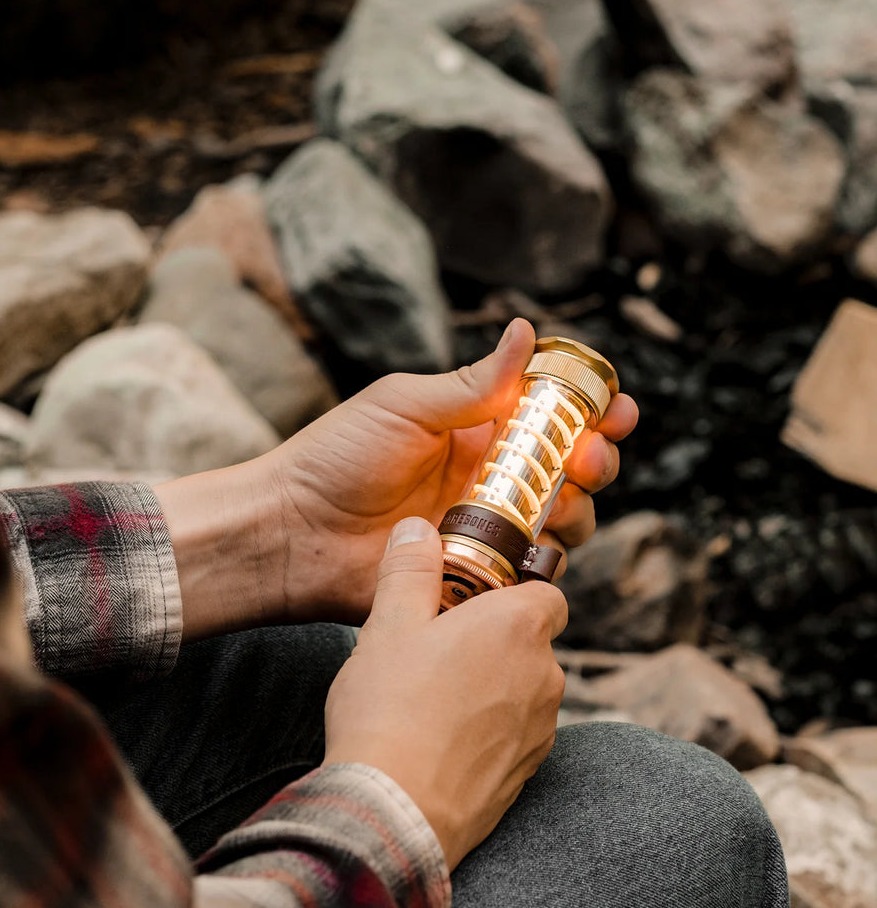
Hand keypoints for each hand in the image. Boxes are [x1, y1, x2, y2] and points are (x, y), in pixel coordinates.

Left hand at [269, 319, 638, 623]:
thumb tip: (527, 333)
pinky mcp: (474, 574)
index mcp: (475, 430)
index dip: (591, 410)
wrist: (291, 530)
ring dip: (579, 507)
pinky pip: (528, 572)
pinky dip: (545, 559)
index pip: (550, 416)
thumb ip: (471, 385)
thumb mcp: (405, 406)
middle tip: (592, 453)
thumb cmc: (337, 457)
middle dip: (597, 459)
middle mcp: (488, 479)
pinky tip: (537, 543)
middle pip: (570, 471)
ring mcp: (483, 529)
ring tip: (563, 495)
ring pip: (561, 522)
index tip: (617, 406)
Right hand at [324, 515, 567, 868]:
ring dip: (491, 685)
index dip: (512, 589)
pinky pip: (514, 734)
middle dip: (493, 639)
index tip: (471, 597)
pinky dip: (488, 730)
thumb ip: (409, 569)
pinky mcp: (527, 774)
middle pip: (531, 640)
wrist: (394, 811)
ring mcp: (541, 729)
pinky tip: (440, 738)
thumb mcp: (387, 625)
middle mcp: (545, 674)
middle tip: (436, 646)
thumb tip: (417, 529)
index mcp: (518, 626)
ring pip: (523, 688)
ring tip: (432, 697)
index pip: (546, 590)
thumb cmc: (390, 709)